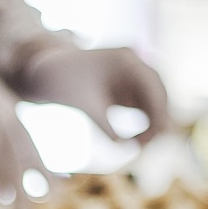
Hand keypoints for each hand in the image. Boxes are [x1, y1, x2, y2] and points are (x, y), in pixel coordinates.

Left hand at [17, 44, 171, 143]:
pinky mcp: (128, 89)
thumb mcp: (85, 107)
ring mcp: (133, 77)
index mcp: (126, 59)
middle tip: (145, 147)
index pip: (153, 85)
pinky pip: (145, 108)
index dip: (159, 111)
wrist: (47, 73)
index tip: (157, 136)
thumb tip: (125, 149)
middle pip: (159, 93)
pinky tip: (138, 141)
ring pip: (155, 102)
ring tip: (140, 147)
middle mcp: (134, 64)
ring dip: (153, 124)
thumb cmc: (63, 86)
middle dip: (157, 119)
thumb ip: (105, 126)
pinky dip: (145, 124)